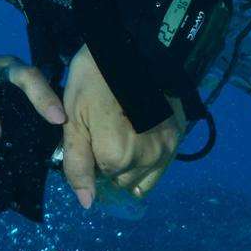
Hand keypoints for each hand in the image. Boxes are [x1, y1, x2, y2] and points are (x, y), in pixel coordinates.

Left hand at [61, 46, 184, 207]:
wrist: (133, 47)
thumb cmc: (95, 79)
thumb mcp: (74, 119)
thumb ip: (77, 164)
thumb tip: (87, 203)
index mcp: (114, 156)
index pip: (96, 176)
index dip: (89, 157)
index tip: (89, 133)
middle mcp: (144, 160)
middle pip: (118, 179)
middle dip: (108, 163)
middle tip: (104, 131)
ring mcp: (164, 151)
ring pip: (138, 178)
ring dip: (129, 166)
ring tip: (122, 134)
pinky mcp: (177, 140)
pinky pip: (159, 171)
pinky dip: (147, 164)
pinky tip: (139, 142)